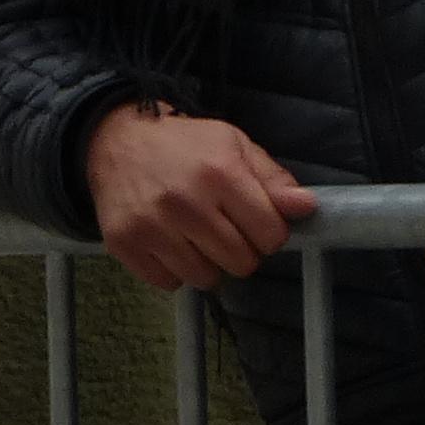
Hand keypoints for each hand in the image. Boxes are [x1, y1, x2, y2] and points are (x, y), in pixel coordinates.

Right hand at [84, 105, 315, 292]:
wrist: (117, 141)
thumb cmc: (186, 144)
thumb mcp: (236, 146)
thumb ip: (273, 180)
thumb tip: (307, 207)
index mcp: (222, 174)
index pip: (270, 234)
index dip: (271, 234)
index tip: (259, 225)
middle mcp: (186, 203)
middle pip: (240, 261)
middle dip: (243, 252)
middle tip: (229, 233)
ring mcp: (151, 226)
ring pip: (205, 278)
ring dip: (210, 265)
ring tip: (200, 240)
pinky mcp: (124, 244)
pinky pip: (168, 283)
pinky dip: (176, 272)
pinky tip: (173, 246)